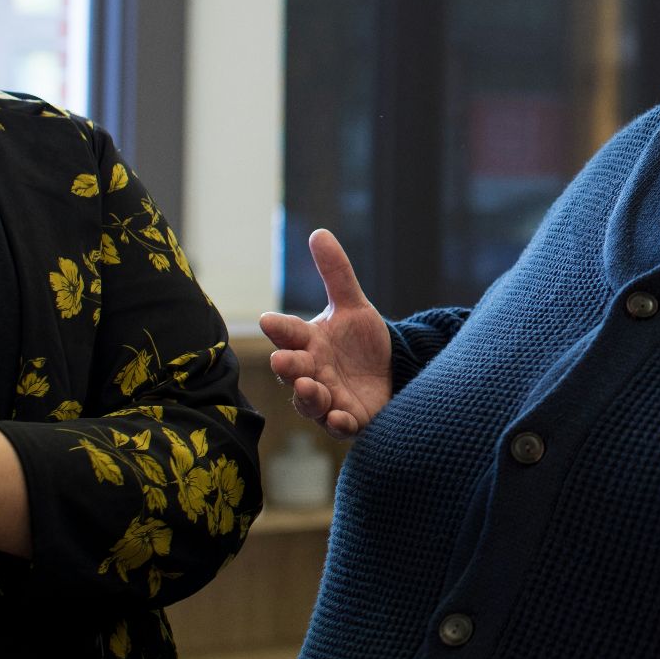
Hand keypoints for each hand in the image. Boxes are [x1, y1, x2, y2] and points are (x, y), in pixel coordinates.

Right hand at [259, 228, 393, 438]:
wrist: (390, 372)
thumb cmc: (360, 341)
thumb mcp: (354, 305)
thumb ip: (337, 273)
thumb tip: (319, 232)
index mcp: (309, 343)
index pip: (289, 334)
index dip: (280, 328)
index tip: (269, 320)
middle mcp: (313, 372)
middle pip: (294, 370)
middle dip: (288, 366)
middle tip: (283, 360)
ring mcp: (329, 398)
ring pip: (311, 402)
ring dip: (308, 396)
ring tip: (310, 387)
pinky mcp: (350, 419)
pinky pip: (340, 425)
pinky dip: (339, 423)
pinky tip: (343, 417)